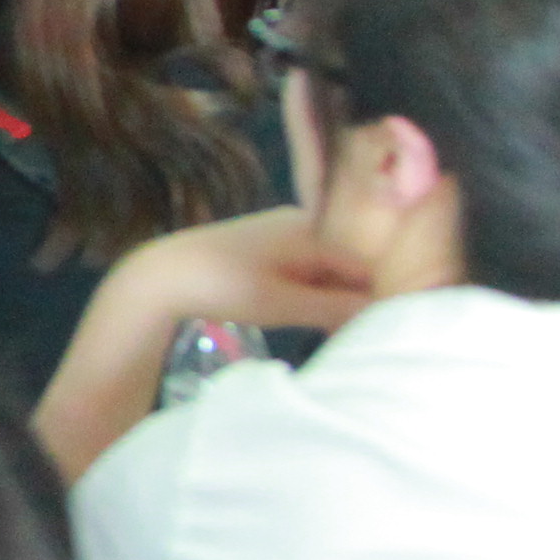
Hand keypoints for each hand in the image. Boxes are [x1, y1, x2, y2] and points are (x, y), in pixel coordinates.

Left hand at [110, 207, 381, 339]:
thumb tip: (384, 315)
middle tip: (375, 335)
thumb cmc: (223, 286)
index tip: (396, 326)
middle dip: (363, 297)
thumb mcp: (283, 303)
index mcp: (311, 230)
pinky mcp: (271, 250)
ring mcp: (286, 235)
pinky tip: (320, 319)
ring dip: (339, 299)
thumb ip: (334, 308)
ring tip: (351, 331)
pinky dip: (318, 294)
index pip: (368, 262)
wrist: (162, 276)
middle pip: (351, 264)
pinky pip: (310, 271)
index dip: (384, 294)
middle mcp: (304, 224)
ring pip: (330, 270)